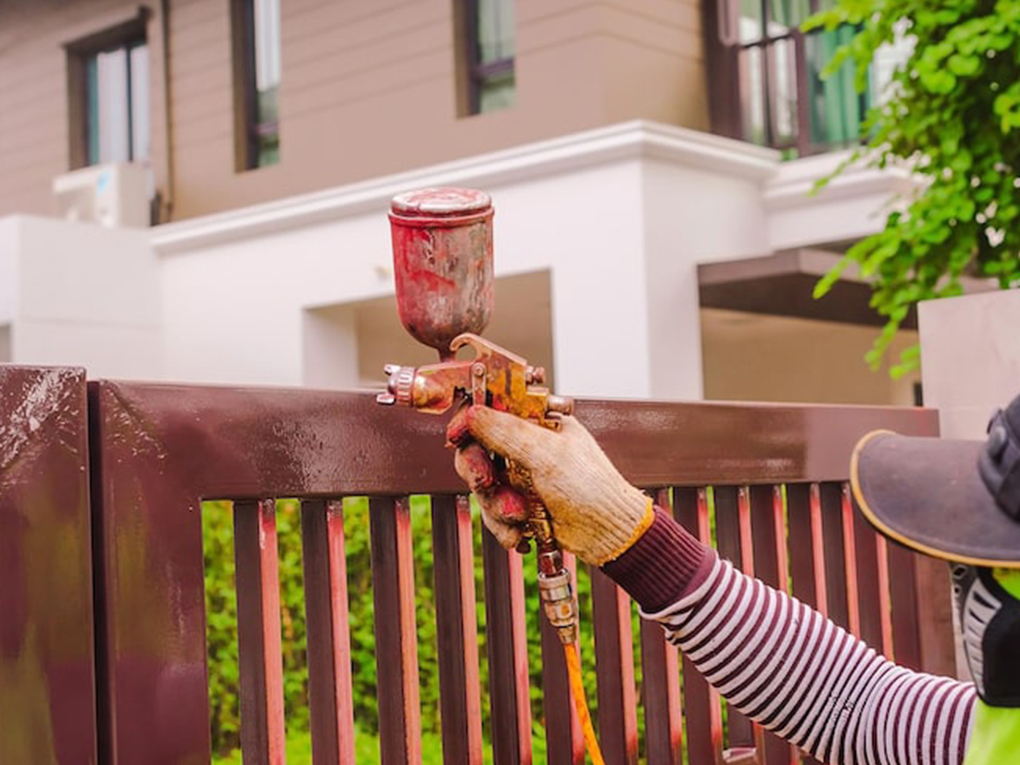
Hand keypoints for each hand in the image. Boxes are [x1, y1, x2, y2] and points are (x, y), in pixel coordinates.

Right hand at [447, 406, 652, 564]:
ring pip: (481, 484)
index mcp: (536, 421)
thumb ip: (506, 432)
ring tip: (520, 515)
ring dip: (496, 505)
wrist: (607, 534)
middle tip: (487, 482)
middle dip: (478, 470)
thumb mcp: (547, 454)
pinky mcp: (518, 502)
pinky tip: (522, 532)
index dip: (469, 420)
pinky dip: (503, 525)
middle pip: (476, 448)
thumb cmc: (591, 487)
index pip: (491, 408)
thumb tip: (471, 414)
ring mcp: (520, 474)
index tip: (457, 434)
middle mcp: (525, 445)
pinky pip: (492, 511)